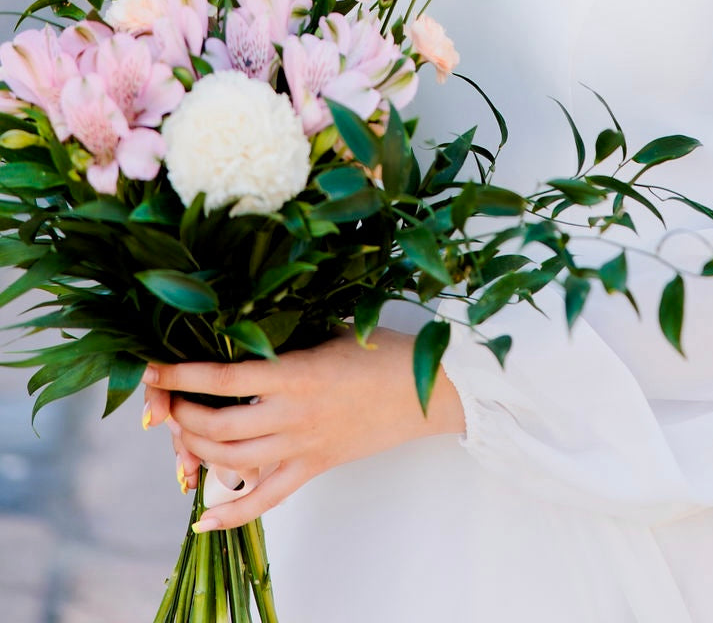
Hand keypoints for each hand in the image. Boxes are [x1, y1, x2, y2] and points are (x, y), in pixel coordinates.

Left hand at [141, 328, 465, 530]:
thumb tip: (246, 324)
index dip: (182, 375)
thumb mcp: (332, 328)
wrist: (429, 390)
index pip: (224, 377)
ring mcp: (302, 446)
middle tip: (163, 401)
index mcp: (296, 373)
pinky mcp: (314, 467)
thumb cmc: (385, 351)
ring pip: (233, 461)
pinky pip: (266, 499)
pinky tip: (204, 520)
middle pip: (218, 425)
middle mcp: (293, 414)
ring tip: (180, 432)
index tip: (153, 368)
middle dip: (180, 415)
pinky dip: (232, 513)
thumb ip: (289, 333)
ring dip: (196, 449)